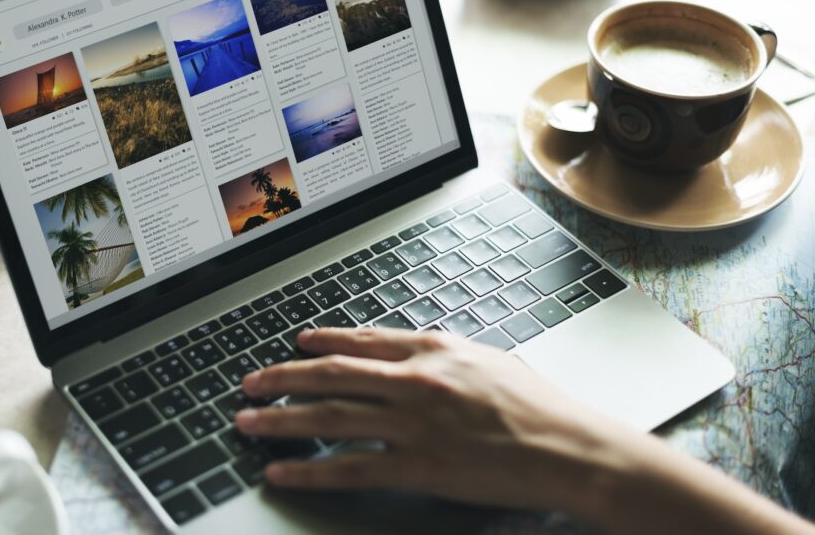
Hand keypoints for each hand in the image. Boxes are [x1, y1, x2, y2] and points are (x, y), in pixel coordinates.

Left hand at [236, 327, 623, 512]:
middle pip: (332, 375)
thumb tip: (410, 352)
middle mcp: (414, 380)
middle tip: (250, 383)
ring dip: (280, 420)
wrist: (567, 447)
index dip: (323, 342)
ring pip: (330, 417)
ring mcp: (412, 423)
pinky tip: (281, 472)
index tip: (297, 343)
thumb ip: (441, 354)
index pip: (362, 341)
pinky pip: (349, 468)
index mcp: (432, 349)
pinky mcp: (416, 465)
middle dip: (282, 378)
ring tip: (247, 422)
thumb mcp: (486, 360)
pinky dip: (309, 471)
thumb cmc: (536, 406)